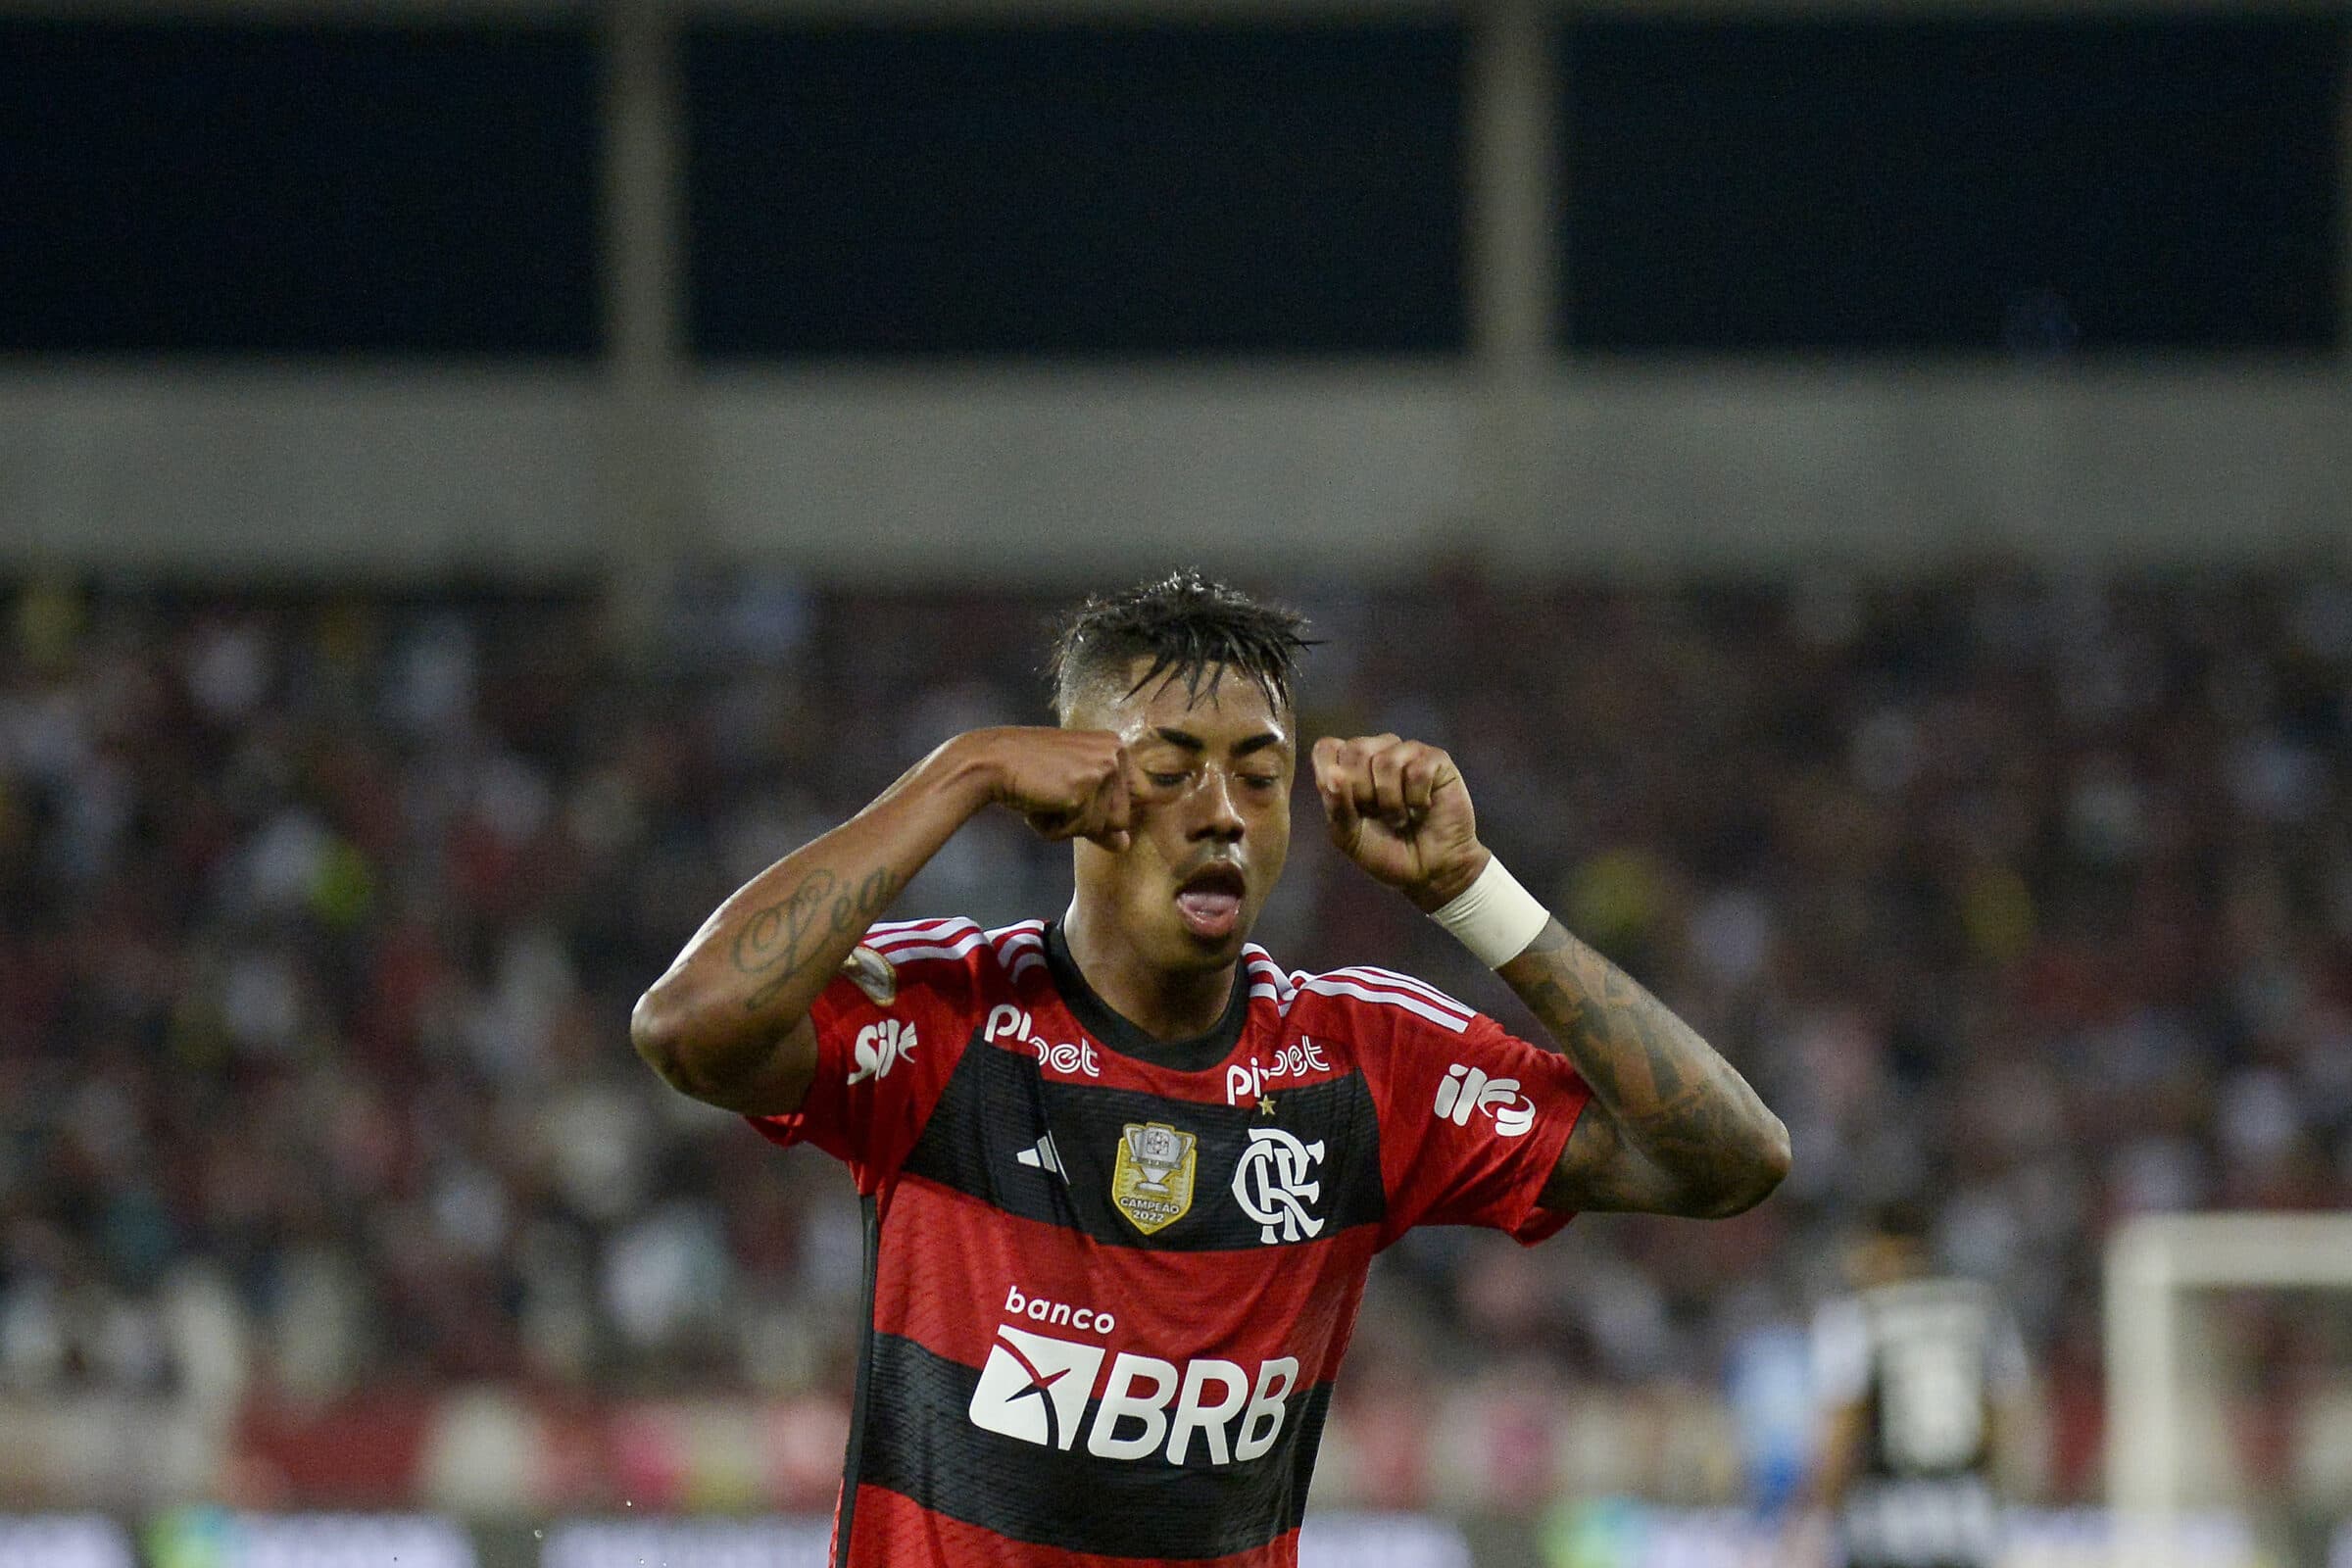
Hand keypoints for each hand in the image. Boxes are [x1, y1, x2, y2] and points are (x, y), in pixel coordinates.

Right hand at [966, 727, 1135, 851]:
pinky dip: (1055, 827)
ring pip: (1102, 828)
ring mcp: (1102, 769)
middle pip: (1123, 819)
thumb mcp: (1071, 790)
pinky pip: (1079, 831)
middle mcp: (1115, 753)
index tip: (1090, 797)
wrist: (992, 761)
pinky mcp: (1084, 790)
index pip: (1145, 794)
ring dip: (1070, 825)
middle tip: (1057, 798)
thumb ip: (1100, 814)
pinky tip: (1039, 804)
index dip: (1115, 810)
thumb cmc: (1028, 773)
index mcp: (1115, 746)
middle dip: (1088, 821)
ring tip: (1046, 799)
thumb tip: (1124, 845)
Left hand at [1311, 734, 1488, 909]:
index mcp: (1348, 765)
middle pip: (1355, 750)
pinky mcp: (1436, 760)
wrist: (1429, 871)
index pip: (1326, 749)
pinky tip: (1422, 809)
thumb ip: (1336, 805)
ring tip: (1400, 818)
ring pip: (1386, 761)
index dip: (1331, 777)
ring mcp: (1407, 752)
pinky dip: (1417, 800)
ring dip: (1391, 802)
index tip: (1348, 807)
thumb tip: (1334, 773)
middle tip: (1377, 815)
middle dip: (1363, 793)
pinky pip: (1417, 771)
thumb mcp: (1349, 835)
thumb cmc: (1386, 851)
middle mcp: (1377, 751)